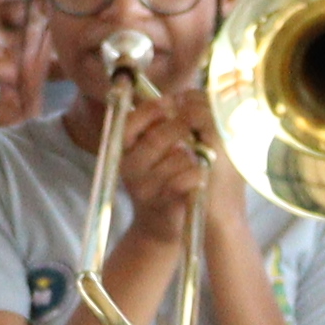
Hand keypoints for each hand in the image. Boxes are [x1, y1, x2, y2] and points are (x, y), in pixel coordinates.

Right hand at [108, 81, 218, 247]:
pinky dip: (197, 176)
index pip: (129, 123)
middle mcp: (128, 169)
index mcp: (124, 152)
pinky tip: (200, 177)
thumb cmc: (163, 180)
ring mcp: (144, 189)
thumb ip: (159, 126)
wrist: (161, 228)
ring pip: (177, 159)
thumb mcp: (154, 152)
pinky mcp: (162, 207)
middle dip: (181, 128)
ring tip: (196, 163)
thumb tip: (179, 96)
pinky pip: (185, 181)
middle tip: (195, 126)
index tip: (170, 103)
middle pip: (157, 138)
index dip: (150, 110)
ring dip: (194, 157)